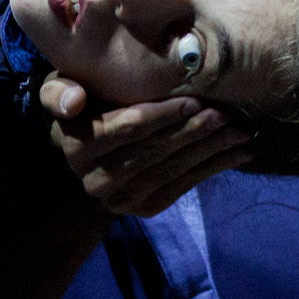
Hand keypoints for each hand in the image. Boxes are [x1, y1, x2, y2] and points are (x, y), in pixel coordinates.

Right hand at [40, 76, 251, 216]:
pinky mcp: (146, 209)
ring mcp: (122, 200)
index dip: (162, 114)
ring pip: (172, 170)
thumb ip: (59, 91)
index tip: (194, 99)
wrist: (89, 148)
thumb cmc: (84, 105)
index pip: (128, 129)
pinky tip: (239, 153)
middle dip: (192, 131)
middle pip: (153, 151)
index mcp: (77, 147)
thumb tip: (73, 103)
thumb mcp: (61, 90)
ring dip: (210, 150)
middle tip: (225, 113)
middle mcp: (95, 180)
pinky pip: (184, 186)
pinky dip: (215, 168)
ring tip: (239, 131)